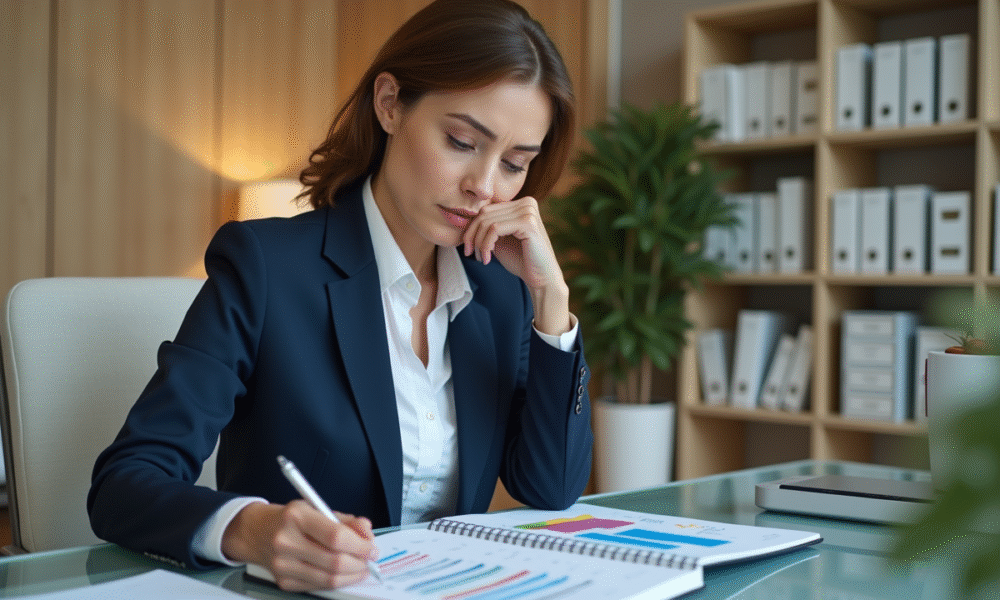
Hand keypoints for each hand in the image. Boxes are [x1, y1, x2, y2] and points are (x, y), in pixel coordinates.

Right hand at [222, 501, 376, 591]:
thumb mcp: (317, 508)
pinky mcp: (283, 581)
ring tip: (360, 567)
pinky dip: (335, 581)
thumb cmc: (290, 518)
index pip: (336, 536)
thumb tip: (367, 532)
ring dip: (351, 575)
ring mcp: (283, 564)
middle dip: (360, 563)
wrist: (256, 532)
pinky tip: (343, 573)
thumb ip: (345, 520)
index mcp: (297, 517)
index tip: (372, 547)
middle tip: (369, 559)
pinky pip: (318, 586)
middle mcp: (286, 541)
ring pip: (328, 579)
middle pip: (334, 561)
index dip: (360, 545)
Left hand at [462, 197, 570, 335]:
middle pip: (484, 213)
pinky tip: (487, 258)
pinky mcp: (528, 223)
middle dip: (472, 235)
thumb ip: (488, 226)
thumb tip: (465, 219)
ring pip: (487, 221)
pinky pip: (494, 229)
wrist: (542, 279)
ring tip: (482, 258)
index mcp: (520, 204)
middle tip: (470, 253)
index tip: (468, 248)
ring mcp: (528, 211)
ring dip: (479, 243)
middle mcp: (526, 203)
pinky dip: (486, 245)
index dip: (471, 228)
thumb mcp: (500, 239)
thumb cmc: (521, 260)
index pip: (486, 209)